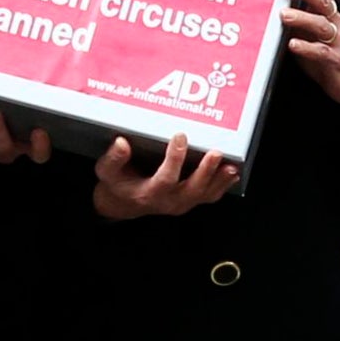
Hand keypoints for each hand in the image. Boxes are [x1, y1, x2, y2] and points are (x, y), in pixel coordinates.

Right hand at [90, 131, 239, 219]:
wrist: (123, 204)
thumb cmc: (116, 184)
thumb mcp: (107, 172)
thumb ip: (113, 159)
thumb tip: (121, 142)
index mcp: (149, 193)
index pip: (165, 178)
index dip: (174, 158)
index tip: (180, 136)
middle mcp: (168, 201)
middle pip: (192, 190)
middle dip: (205, 172)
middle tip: (215, 153)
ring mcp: (182, 203)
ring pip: (204, 194)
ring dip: (219, 180)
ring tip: (231, 166)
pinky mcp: (190, 201)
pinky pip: (209, 196)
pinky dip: (222, 185)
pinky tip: (232, 173)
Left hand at [281, 0, 339, 107]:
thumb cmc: (323, 50)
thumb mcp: (308, 27)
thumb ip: (293, 10)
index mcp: (325, 8)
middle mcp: (333, 19)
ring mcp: (335, 39)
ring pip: (321, 24)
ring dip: (302, 18)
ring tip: (284, 15)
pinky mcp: (334, 59)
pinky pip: (321, 52)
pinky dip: (307, 48)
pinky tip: (293, 45)